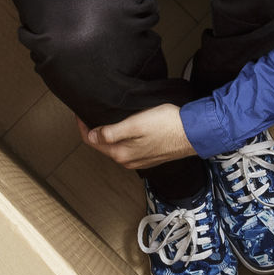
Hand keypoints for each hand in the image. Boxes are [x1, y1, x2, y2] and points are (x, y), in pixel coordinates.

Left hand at [76, 106, 197, 169]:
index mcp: (121, 153)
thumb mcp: (135, 124)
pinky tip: (124, 129)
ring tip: (105, 119)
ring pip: (115, 147)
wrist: (194, 133)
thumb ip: (111, 132)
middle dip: (94, 131)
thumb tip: (91, 135)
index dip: (83, 126)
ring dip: (108, 136)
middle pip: (102, 146)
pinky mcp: (149, 157)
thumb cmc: (167, 125)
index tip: (80, 113)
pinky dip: (121, 139)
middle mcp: (127, 160)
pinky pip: (128, 148)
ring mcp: (139, 160)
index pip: (92, 141)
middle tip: (90, 114)